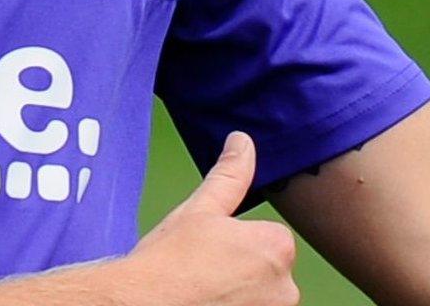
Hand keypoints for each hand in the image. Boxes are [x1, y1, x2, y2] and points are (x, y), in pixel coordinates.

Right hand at [107, 132, 299, 305]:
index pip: (268, 240)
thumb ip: (229, 175)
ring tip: (202, 294)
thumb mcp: (198, 210)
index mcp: (277, 246)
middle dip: (242, 273)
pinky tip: (206, 305)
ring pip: (260, 298)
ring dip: (239, 296)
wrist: (143, 305)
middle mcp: (286, 287)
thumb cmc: (168, 262)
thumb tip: (242, 141)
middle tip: (203, 274)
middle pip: (268, 273)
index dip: (236, 244)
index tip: (209, 252)